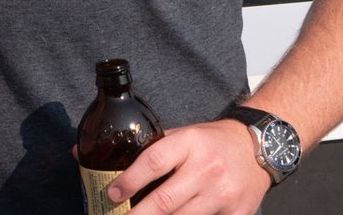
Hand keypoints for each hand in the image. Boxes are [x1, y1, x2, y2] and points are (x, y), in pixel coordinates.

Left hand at [107, 119, 270, 214]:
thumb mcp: (182, 135)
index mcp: (189, 143)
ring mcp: (223, 194)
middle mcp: (207, 168)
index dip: (130, 180)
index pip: (154, 161)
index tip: (112, 193)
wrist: (258, 147)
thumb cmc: (211, 142)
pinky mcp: (237, 213)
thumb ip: (145, 148)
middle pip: (165, 201)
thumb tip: (83, 155)